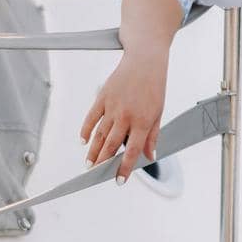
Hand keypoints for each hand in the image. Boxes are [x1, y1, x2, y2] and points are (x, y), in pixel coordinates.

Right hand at [79, 50, 168, 183]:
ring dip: (93, 151)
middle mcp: (126, 116)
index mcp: (143, 122)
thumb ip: (153, 136)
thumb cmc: (155, 87)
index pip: (132, 151)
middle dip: (103, 163)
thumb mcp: (159, 113)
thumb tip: (150, 157)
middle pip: (112, 145)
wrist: (145, 60)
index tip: (119, 181)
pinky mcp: (103, 96)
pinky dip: (86, 130)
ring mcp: (112, 106)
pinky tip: (82, 141)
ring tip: (89, 165)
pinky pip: (91, 117)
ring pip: (100, 134)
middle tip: (96, 175)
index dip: (124, 168)